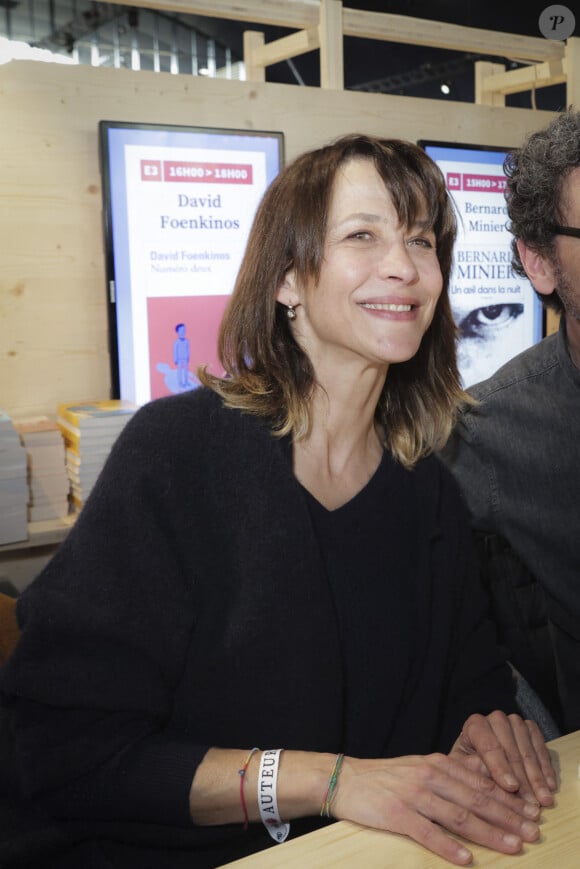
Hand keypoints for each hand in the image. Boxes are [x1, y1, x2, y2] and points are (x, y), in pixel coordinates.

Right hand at [331, 752, 542, 865]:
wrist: (347, 779)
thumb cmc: (387, 776)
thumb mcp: (422, 764)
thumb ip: (453, 768)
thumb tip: (485, 770)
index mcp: (438, 763)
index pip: (481, 783)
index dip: (508, 800)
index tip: (531, 814)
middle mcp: (429, 776)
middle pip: (476, 800)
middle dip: (507, 818)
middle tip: (531, 833)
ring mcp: (413, 795)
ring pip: (458, 816)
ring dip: (488, 833)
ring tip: (511, 846)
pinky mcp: (397, 814)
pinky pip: (427, 833)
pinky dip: (448, 847)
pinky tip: (466, 860)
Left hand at [450, 711, 556, 806]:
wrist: (479, 757)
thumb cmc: (468, 766)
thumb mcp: (463, 770)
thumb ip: (472, 774)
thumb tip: (486, 782)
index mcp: (475, 725)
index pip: (488, 744)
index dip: (500, 767)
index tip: (511, 788)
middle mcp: (496, 719)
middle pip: (511, 749)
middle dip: (522, 779)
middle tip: (531, 803)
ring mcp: (515, 722)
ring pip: (527, 749)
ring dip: (537, 777)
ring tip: (544, 801)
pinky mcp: (530, 728)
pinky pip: (541, 747)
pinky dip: (546, 768)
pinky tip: (550, 787)